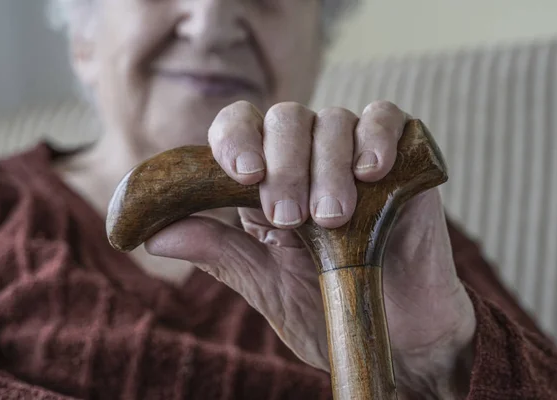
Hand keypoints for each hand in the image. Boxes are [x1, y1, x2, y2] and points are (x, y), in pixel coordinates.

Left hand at [145, 100, 475, 398]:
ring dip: (327, 165)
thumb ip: (218, 251)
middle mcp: (307, 160)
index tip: (244, 176)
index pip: (239, 127)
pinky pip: (387, 119)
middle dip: (285, 163)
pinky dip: (376, 136)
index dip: (235, 139)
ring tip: (332, 218)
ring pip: (333, 119)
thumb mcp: (264, 283)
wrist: (399, 339)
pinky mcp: (402, 162)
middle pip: (286, 117)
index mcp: (267, 182)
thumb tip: (154, 235)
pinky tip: (371, 172)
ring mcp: (354, 157)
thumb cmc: (329, 308)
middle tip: (291, 217)